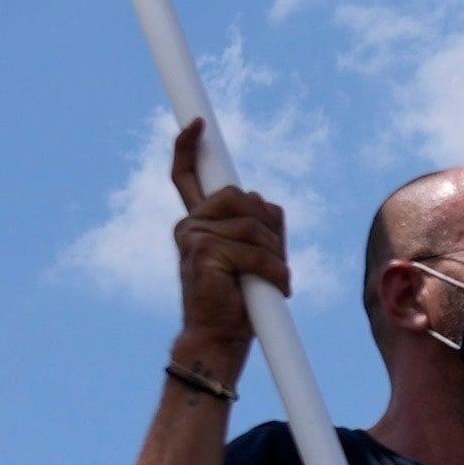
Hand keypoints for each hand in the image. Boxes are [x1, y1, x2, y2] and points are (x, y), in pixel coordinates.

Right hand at [165, 119, 287, 368]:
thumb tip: (263, 201)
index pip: (186, 177)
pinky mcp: (202, 252)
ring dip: (274, 255)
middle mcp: (189, 224)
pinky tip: (277, 288)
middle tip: (270, 263)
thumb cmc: (239, 301)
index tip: (196, 125)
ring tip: (270, 281)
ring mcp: (192, 236)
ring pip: (253, 225)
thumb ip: (256, 223)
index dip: (188, 149)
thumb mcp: (254, 254)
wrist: (219, 339)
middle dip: (268, 229)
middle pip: (243, 198)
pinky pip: (255, 251)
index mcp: (197, 221)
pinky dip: (275, 272)